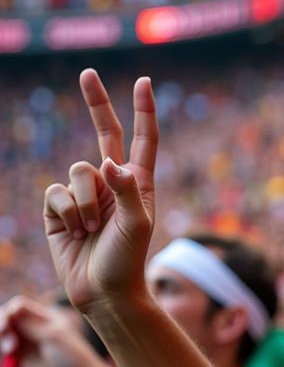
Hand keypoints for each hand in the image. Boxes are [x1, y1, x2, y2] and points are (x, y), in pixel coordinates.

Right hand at [0, 297, 105, 366]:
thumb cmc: (72, 358)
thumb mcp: (54, 337)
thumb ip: (31, 324)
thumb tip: (12, 307)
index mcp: (47, 318)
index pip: (19, 305)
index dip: (10, 311)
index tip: (9, 321)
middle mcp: (35, 328)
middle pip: (8, 316)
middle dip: (1, 321)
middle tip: (4, 331)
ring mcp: (27, 344)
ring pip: (4, 331)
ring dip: (1, 335)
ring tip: (10, 349)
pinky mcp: (21, 359)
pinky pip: (4, 347)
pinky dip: (0, 346)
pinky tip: (8, 352)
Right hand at [43, 70, 157, 315]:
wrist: (103, 293)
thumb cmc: (128, 261)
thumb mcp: (137, 226)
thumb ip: (128, 191)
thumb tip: (109, 162)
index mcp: (139, 184)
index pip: (142, 140)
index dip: (143, 112)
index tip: (144, 82)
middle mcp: (112, 183)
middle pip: (103, 134)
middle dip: (96, 104)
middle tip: (87, 73)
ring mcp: (85, 194)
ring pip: (77, 172)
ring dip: (84, 202)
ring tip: (92, 230)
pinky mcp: (59, 209)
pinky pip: (56, 193)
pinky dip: (66, 212)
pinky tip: (74, 233)